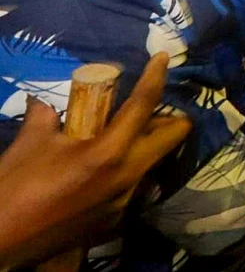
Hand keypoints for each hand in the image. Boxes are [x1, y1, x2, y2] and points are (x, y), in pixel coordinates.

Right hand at [0, 54, 191, 267]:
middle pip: (173, 137)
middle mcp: (127, 177)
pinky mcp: (116, 219)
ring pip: (154, 163)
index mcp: (108, 153)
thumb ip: (45, 117)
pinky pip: (135, 186)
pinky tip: (106, 168)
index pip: (143, 106)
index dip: (156, 78)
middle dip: (171, 117)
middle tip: (155, 105)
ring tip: (128, 133)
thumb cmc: (14, 187)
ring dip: (148, 144)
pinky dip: (128, 170)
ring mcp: (125, 201)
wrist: (1, 241)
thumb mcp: (30, 144)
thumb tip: (45, 101)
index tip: (164, 58)